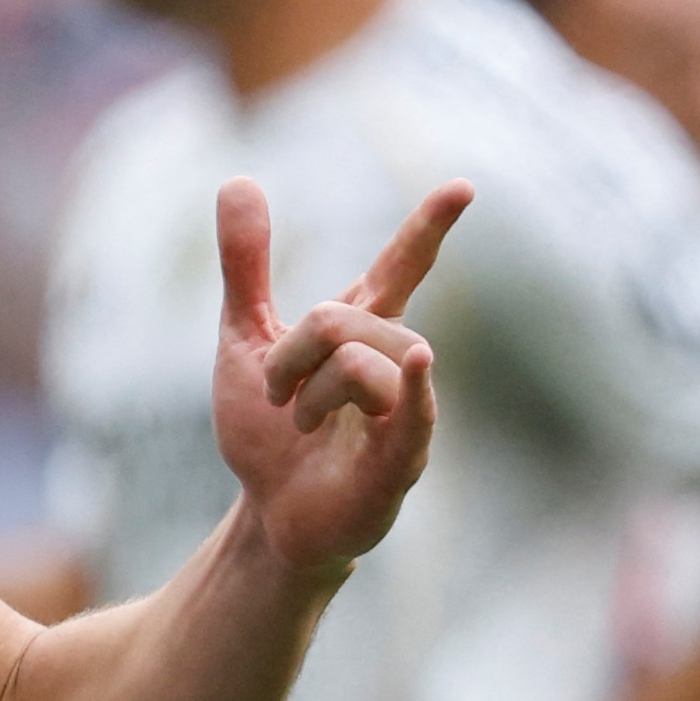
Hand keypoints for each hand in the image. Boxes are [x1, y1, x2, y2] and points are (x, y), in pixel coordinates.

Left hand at [213, 178, 461, 577]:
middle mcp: (393, 366)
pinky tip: (419, 368)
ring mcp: (403, 412)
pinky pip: (410, 415)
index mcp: (360, 333)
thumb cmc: (267, 435)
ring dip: (306, 393)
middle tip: (276, 398)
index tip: (462, 187)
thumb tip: (237, 179)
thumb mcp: (245, 339)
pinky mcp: (400, 462)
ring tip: (297, 426)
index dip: (428, 228)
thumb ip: (246, 266)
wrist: (267, 520)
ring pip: (361, 362)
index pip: (401, 268)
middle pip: (341, 318)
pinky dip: (410, 393)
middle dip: (289, 354)